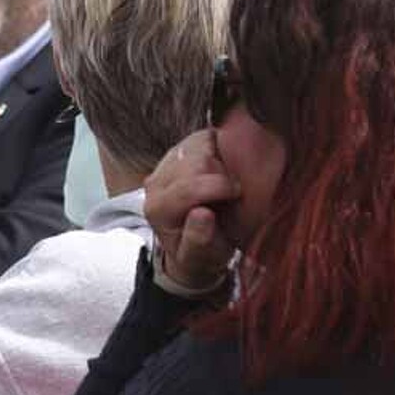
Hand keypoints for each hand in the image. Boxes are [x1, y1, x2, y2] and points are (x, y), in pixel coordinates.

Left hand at [144, 130, 238, 291]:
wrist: (193, 246)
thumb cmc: (201, 254)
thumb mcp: (201, 258)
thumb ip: (198, 240)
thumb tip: (202, 214)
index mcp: (158, 209)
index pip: (188, 187)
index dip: (220, 187)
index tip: (239, 194)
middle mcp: (155, 183)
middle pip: (195, 161)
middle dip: (221, 174)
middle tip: (232, 193)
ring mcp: (164, 164)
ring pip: (198, 143)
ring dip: (220, 158)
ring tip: (226, 181)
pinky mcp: (177, 152)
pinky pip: (202, 136)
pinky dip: (218, 145)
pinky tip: (223, 166)